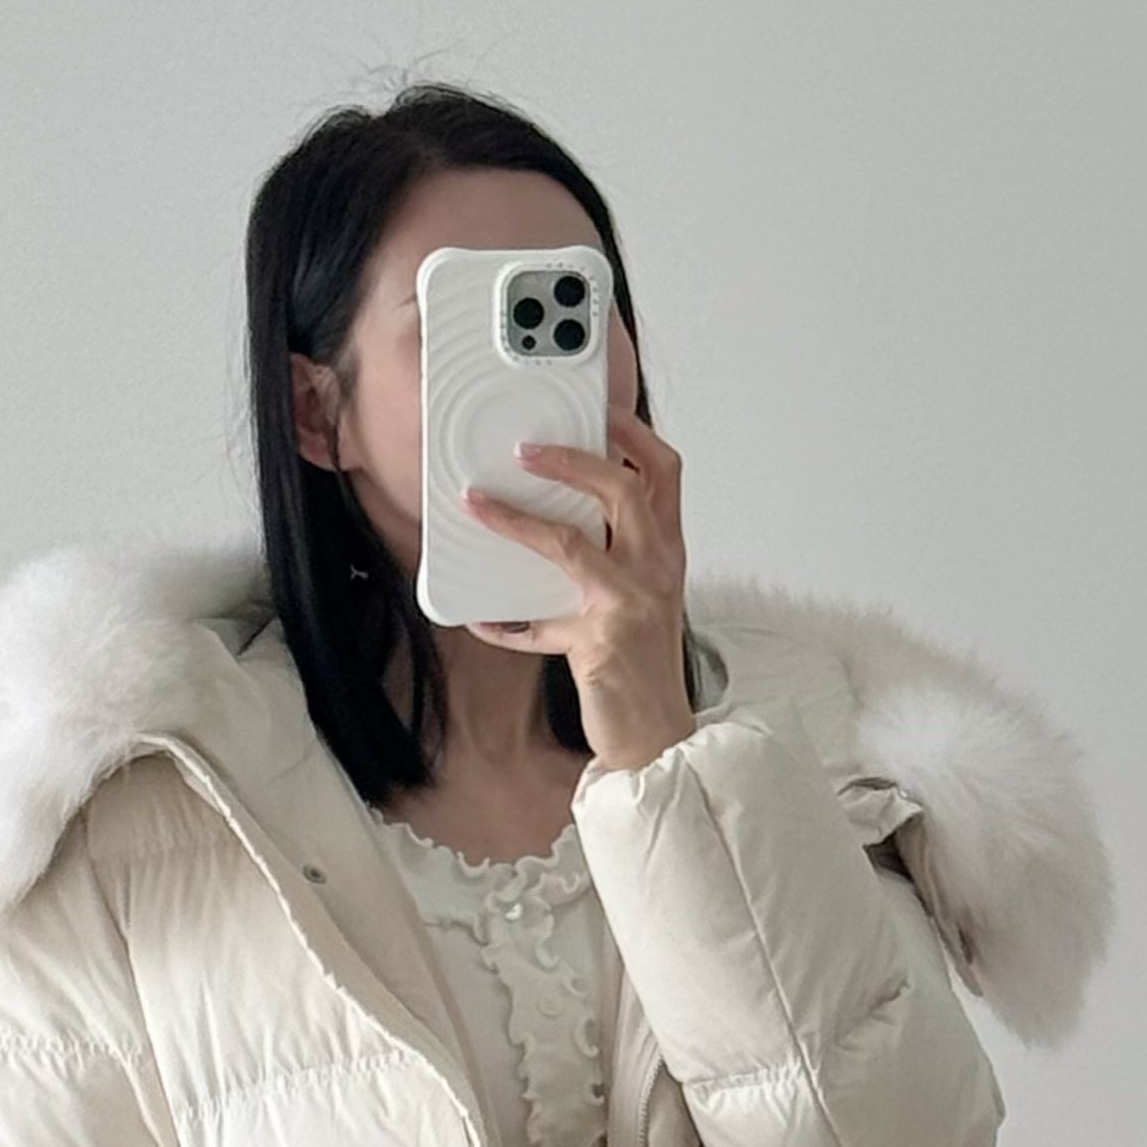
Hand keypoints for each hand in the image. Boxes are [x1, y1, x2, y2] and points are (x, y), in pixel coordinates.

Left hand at [459, 416, 695, 773]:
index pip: (663, 473)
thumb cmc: (645, 667)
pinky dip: (503, 624)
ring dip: (517, 519)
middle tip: (527, 448)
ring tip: (480, 503)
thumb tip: (560, 518)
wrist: (658, 735)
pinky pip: (536, 626)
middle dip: (573, 458)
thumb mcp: (644, 599)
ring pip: (571, 542)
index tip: (599, 411)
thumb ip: (617, 557)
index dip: (633, 434)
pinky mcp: (598, 644)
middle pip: (624, 489)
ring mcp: (628, 605)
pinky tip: (478, 617)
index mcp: (668, 553)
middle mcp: (656, 571)